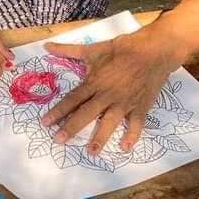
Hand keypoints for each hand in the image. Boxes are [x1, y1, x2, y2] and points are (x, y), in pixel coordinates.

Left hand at [41, 28, 180, 154]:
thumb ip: (68, 51)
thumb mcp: (92, 49)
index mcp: (94, 82)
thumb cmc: (122, 49)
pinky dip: (132, 135)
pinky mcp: (140, 106)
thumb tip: (46, 46)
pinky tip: (125, 147)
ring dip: (101, 137)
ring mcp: (125, 102)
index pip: (72, 99)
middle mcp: (107, 95)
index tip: (45, 122)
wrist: (153, 50)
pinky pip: (136, 124)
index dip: (58, 111)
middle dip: (71, 128)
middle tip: (58, 141)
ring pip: (110, 122)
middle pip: (86, 114)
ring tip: (91, 152)